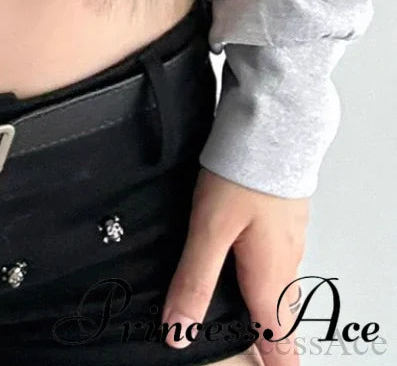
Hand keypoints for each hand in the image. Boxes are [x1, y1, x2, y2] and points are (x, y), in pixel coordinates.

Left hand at [162, 166, 306, 360]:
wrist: (273, 127)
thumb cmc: (243, 174)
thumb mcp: (208, 230)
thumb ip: (194, 279)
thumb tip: (179, 329)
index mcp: (268, 276)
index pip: (277, 339)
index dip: (277, 363)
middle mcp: (285, 263)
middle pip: (281, 317)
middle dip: (274, 342)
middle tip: (270, 357)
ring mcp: (289, 239)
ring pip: (282, 288)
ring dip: (272, 310)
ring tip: (260, 323)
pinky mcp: (285, 218)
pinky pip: (280, 261)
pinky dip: (270, 278)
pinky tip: (254, 266)